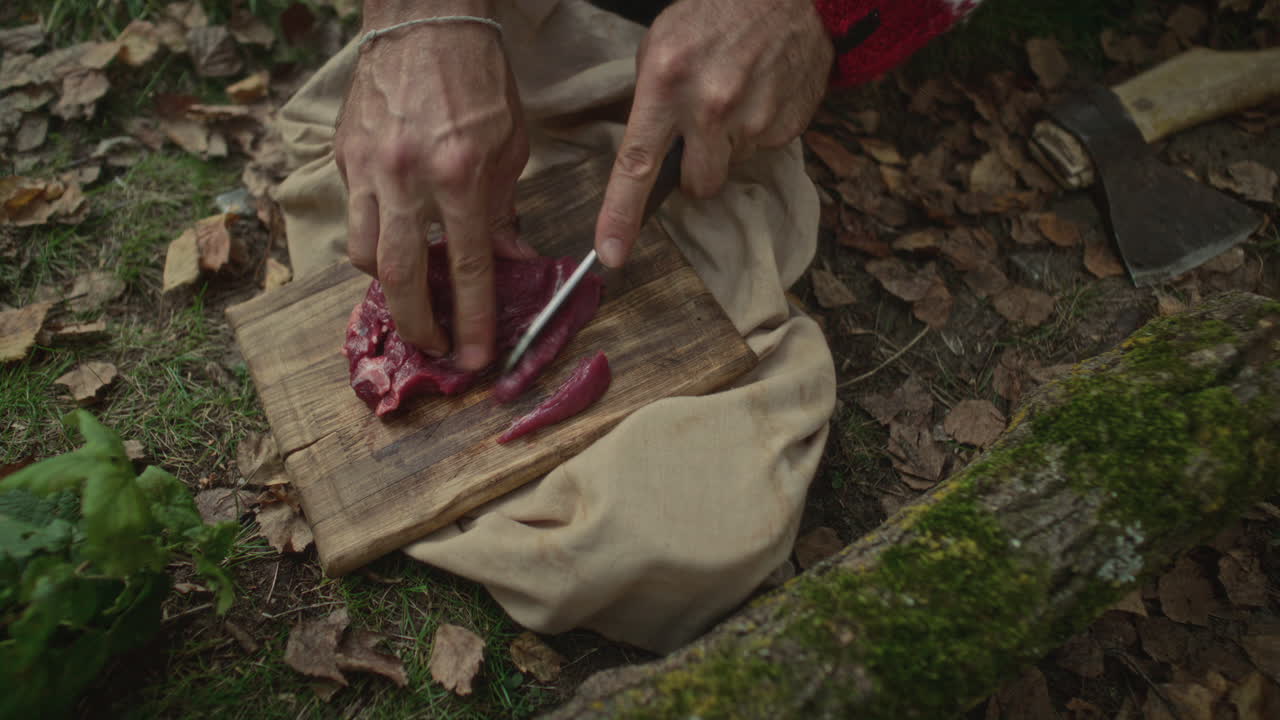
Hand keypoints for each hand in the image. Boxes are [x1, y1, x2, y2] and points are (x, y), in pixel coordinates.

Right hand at [336, 0, 530, 369]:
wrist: (425, 18)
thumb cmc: (477, 78)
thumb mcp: (511, 144)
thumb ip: (505, 208)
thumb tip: (512, 259)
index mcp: (461, 175)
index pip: (469, 268)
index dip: (473, 321)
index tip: (474, 357)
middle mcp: (409, 177)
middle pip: (399, 276)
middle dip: (416, 324)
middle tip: (432, 345)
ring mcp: (369, 168)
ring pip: (360, 253)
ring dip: (386, 284)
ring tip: (409, 291)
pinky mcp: (345, 156)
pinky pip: (351, 217)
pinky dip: (369, 239)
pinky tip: (391, 239)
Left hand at [593, 0, 833, 267]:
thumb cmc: (716, 12)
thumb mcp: (662, 44)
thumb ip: (651, 103)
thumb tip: (648, 153)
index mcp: (666, 81)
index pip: (635, 164)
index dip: (622, 214)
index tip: (612, 253)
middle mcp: (709, 106)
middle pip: (696, 184)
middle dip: (695, 169)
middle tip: (701, 130)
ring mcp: (753, 118)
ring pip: (731, 166)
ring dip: (728, 144)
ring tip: (736, 94)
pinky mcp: (786, 126)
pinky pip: (762, 149)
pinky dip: (758, 129)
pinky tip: (761, 91)